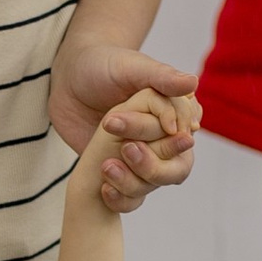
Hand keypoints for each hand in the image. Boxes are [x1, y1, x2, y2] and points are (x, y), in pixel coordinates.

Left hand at [51, 39, 199, 215]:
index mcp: (173, 109)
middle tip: (127, 148)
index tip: (164, 129)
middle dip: (153, 163)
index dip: (178, 133)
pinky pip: (131, 194)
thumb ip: (161, 77)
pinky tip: (104, 188)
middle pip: (177, 165)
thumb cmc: (104, 65)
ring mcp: (143, 155)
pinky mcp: (123, 169)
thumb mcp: (131, 67)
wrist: (68, 80)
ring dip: (133, 180)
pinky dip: (121, 196)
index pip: (186, 129)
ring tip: (107, 166)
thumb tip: (193, 82)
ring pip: (154, 182)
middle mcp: (163, 136)